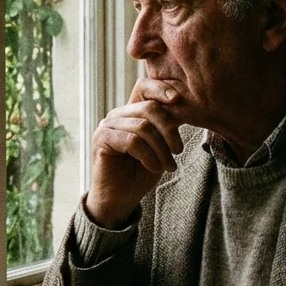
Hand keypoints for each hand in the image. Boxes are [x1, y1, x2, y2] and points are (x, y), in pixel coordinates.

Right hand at [84, 79, 184, 228]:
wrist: (121, 199)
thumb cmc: (141, 172)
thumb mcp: (161, 145)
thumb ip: (167, 126)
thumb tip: (185, 106)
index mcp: (131, 111)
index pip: (144, 87)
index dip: (161, 88)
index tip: (178, 99)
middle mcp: (118, 115)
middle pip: (149, 107)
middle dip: (169, 130)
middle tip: (178, 151)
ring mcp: (107, 126)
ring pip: (143, 126)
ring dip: (161, 149)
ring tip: (168, 166)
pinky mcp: (101, 140)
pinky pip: (132, 141)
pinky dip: (148, 156)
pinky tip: (154, 167)